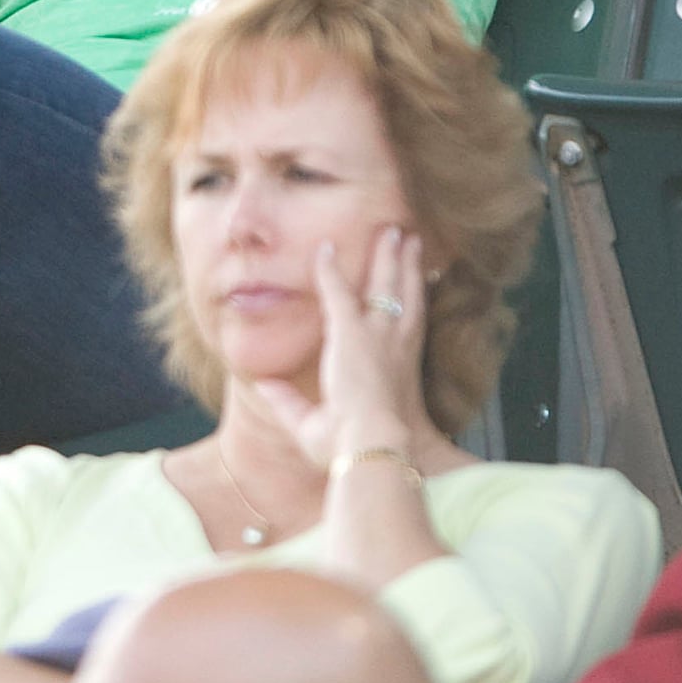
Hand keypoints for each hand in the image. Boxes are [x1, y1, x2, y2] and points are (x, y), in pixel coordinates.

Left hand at [255, 227, 432, 467]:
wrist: (371, 448)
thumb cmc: (352, 450)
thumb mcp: (314, 426)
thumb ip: (288, 402)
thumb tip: (262, 387)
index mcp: (400, 372)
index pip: (407, 327)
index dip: (411, 304)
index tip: (419, 282)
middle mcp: (395, 348)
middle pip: (405, 296)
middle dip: (408, 266)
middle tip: (412, 240)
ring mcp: (376, 337)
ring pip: (386, 285)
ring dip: (389, 256)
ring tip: (396, 233)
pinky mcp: (351, 333)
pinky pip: (337, 291)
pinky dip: (329, 269)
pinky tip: (324, 250)